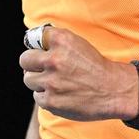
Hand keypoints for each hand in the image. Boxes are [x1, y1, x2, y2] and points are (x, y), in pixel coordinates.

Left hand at [19, 27, 138, 121]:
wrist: (113, 90)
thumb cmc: (94, 66)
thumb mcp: (78, 44)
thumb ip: (56, 42)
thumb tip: (32, 44)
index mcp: (62, 40)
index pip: (34, 37)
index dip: (39, 46)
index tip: (43, 50)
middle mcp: (54, 59)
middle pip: (24, 60)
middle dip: (32, 64)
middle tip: (42, 68)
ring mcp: (51, 82)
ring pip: (28, 79)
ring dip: (38, 82)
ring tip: (55, 83)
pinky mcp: (51, 101)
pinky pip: (37, 97)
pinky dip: (47, 97)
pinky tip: (61, 94)